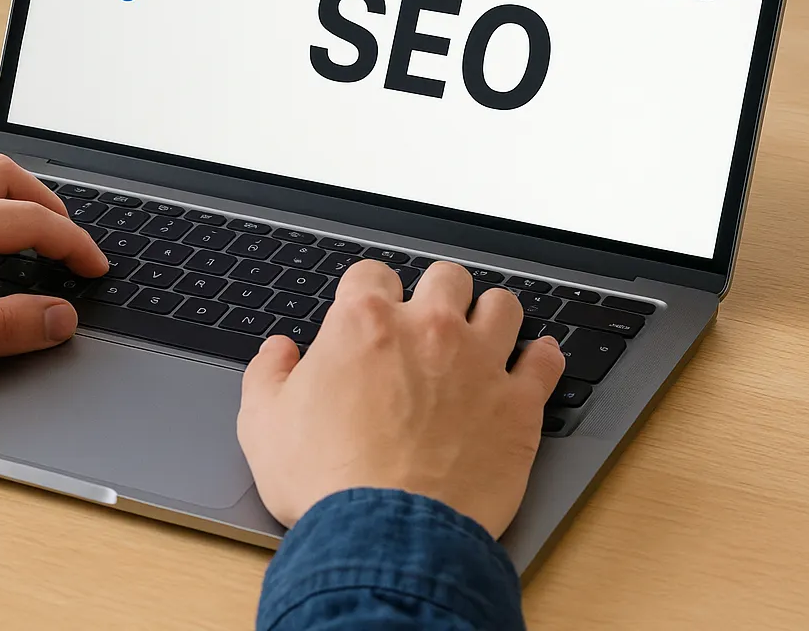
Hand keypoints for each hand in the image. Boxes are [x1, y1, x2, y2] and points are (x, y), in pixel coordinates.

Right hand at [237, 260, 564, 537]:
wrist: (385, 536)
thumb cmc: (326, 483)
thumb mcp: (263, 425)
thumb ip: (268, 375)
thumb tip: (278, 351)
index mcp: (363, 324)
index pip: (372, 274)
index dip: (369, 293)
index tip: (370, 313)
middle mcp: (427, 329)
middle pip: (445, 278)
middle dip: (436, 295)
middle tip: (428, 325)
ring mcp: (479, 363)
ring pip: (502, 306)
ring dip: (491, 316)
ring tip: (482, 337)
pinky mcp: (518, 405)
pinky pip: (545, 361)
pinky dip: (541, 359)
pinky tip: (532, 364)